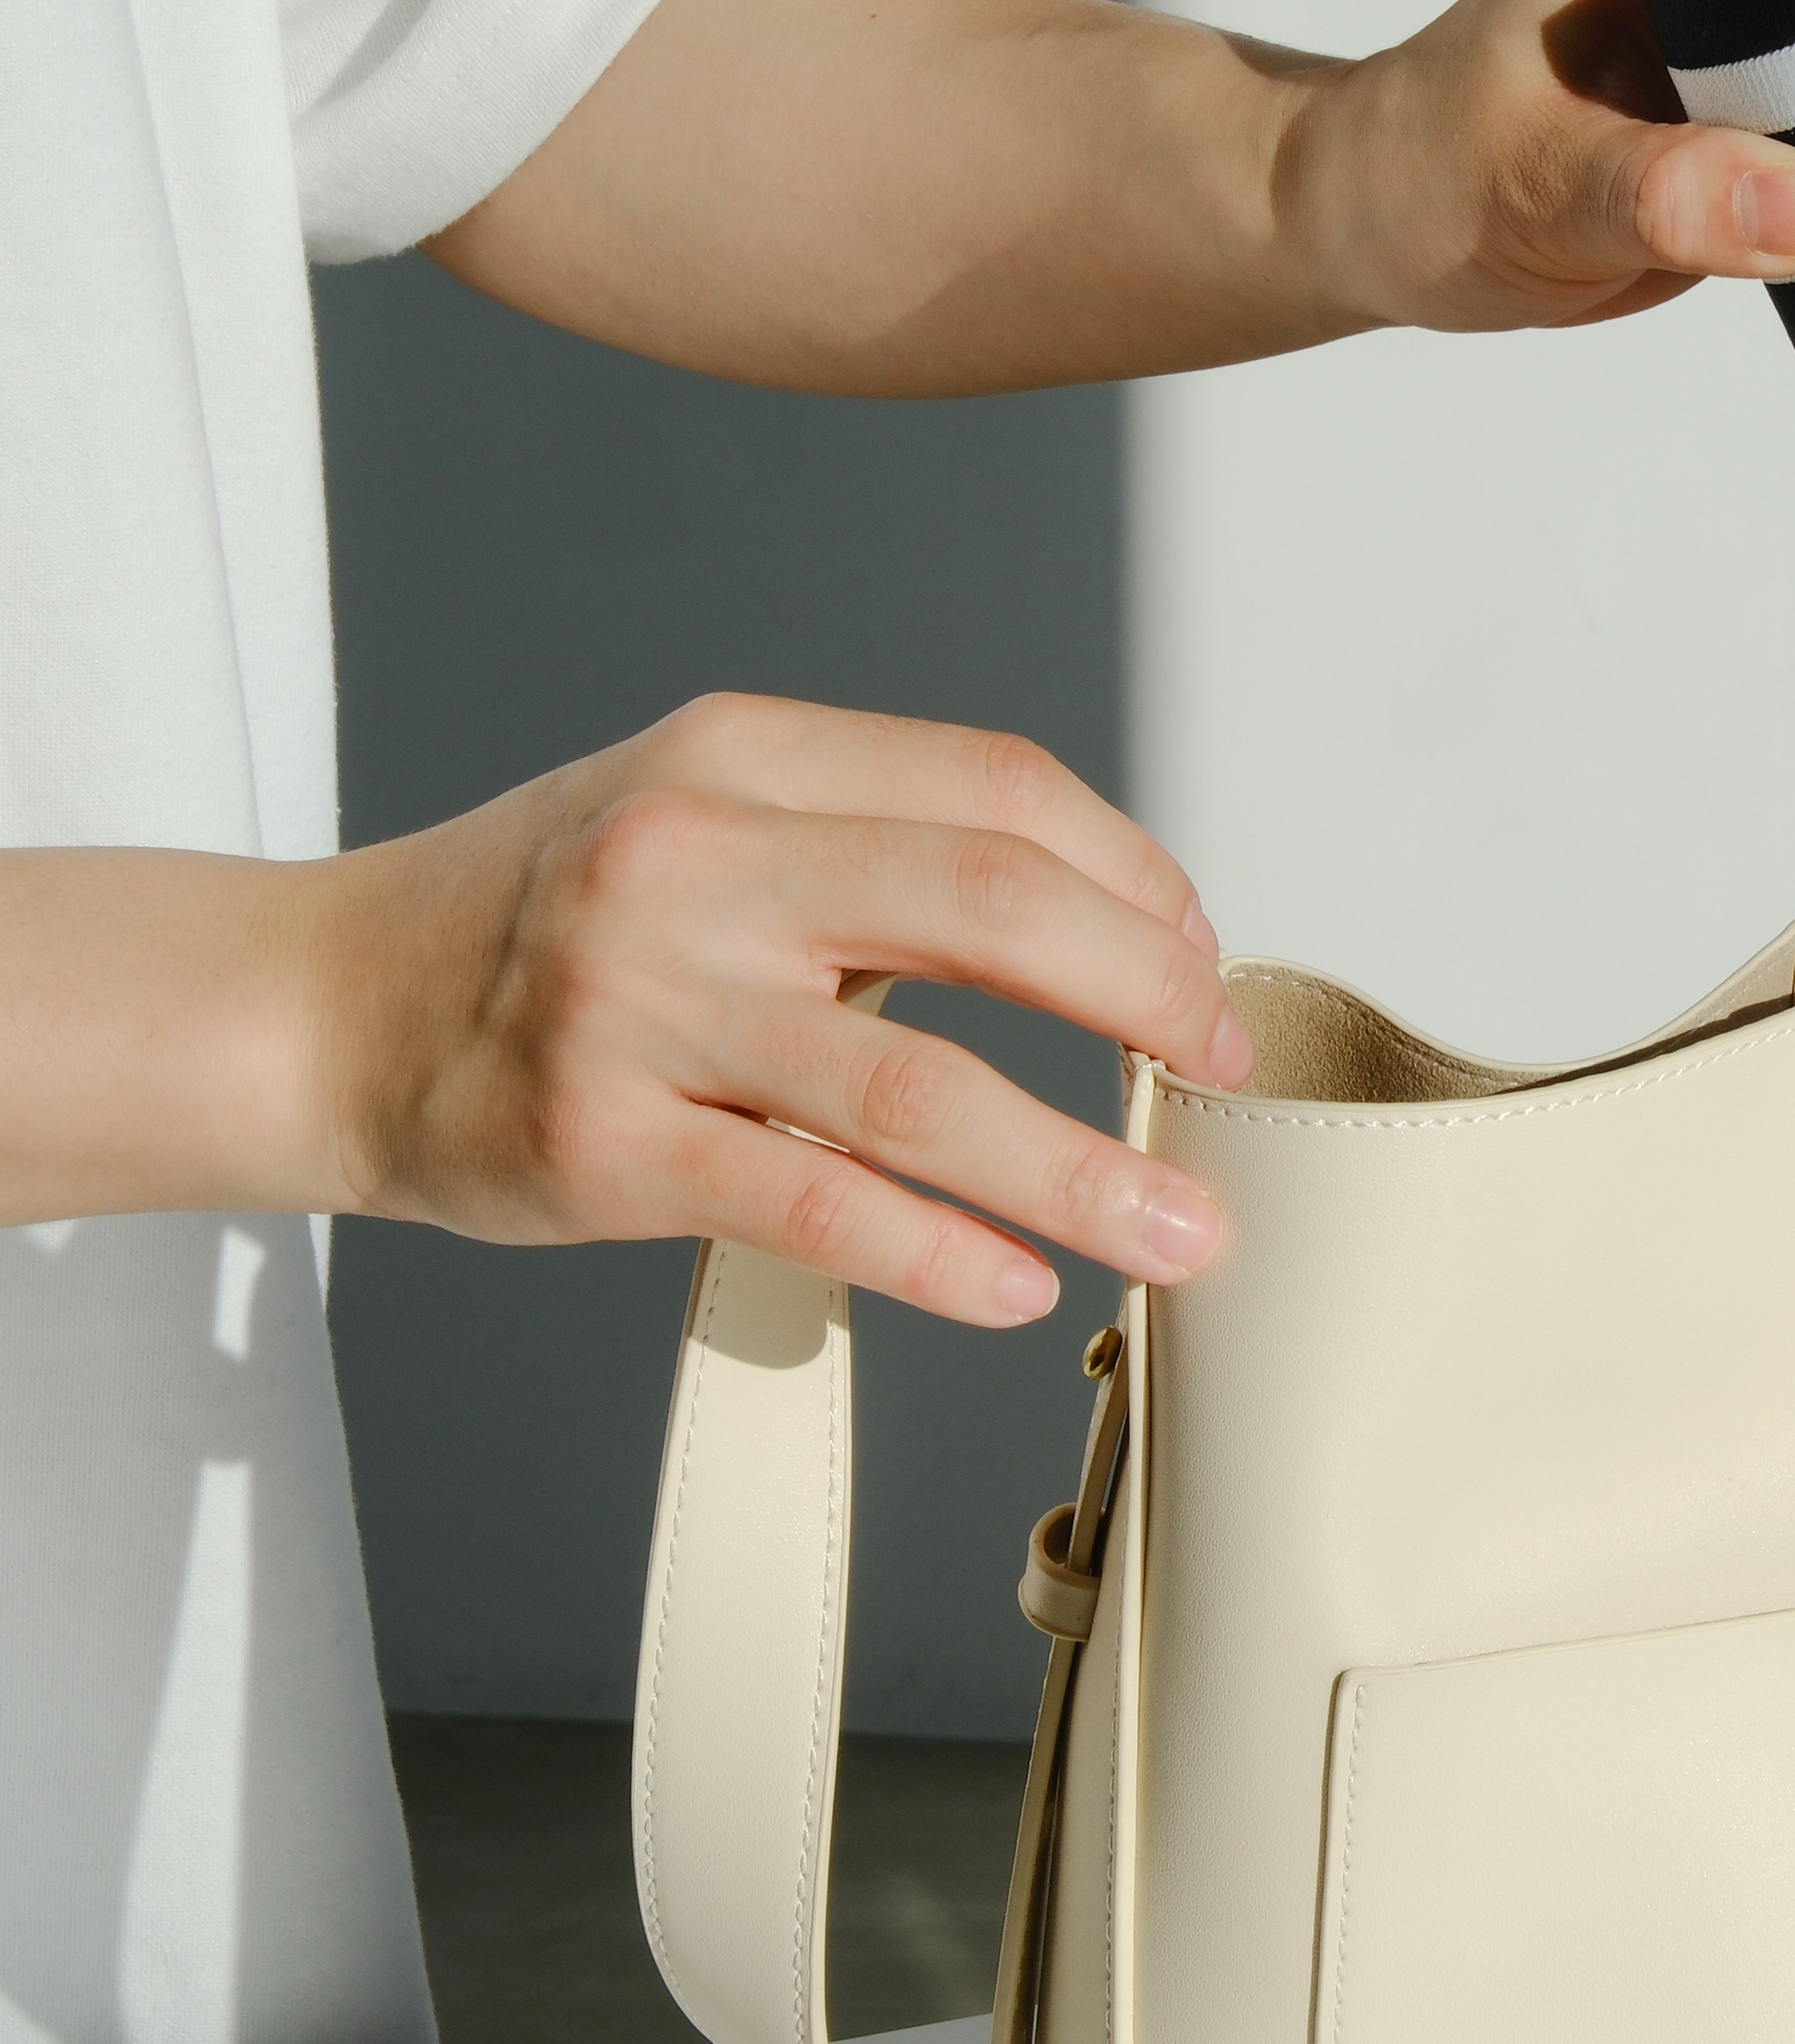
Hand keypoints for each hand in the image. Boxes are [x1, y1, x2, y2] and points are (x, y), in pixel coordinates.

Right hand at [303, 696, 1246, 1326]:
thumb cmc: (538, 922)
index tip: (1201, 964)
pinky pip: (811, 1203)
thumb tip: (1113, 924)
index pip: (998, 792)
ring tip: (1183, 1231)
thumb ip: (874, 841)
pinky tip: (1021, 1286)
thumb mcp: (702, 812)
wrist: (318, 1006)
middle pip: (991, 909)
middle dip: (1148, 998)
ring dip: (1080, 1169)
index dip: (1134, 881)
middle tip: (1228, 1073)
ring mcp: (644, 1006)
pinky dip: (939, 1251)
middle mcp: (695, 859)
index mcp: (742, 757)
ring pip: (920, 1086)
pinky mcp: (602, 1145)